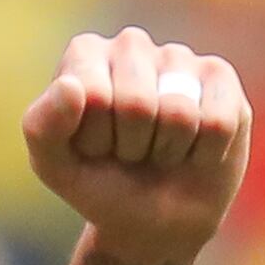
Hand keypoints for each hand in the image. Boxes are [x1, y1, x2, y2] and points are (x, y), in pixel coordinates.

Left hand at [22, 28, 249, 264]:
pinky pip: (217, 123)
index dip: (95, 139)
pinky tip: (192, 149)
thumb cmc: (100, 184)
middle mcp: (131, 44)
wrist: (153, 220)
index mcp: (85, 54)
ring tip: (158, 150)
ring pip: (179, 114)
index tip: (95, 148)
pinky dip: (203, 154)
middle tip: (129, 153)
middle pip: (137, 104)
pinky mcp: (220, 78)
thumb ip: (44, 128)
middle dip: (132, 147)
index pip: (93, 95)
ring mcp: (178, 57)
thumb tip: (71, 87)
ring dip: (168, 151)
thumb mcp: (56, 167)